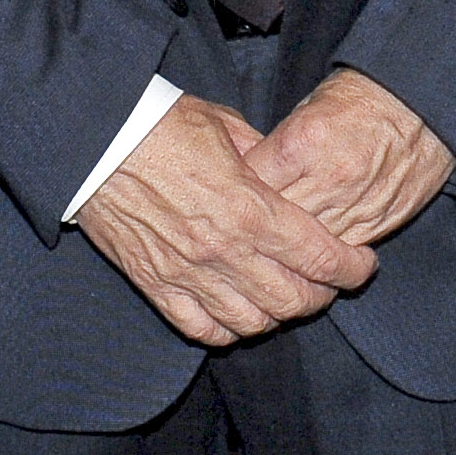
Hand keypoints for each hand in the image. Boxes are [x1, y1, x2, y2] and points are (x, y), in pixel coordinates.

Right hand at [73, 94, 372, 345]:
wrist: (93, 142)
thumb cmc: (160, 124)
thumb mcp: (227, 126)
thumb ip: (265, 157)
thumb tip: (288, 172)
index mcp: (249, 208)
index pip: (319, 256)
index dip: (351, 268)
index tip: (362, 265)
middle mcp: (224, 249)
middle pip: (293, 300)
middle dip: (321, 296)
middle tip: (327, 282)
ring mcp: (188, 273)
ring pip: (252, 323)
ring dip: (277, 315)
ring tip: (284, 298)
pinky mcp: (156, 285)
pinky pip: (202, 329)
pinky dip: (227, 330)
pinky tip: (238, 314)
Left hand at [253, 68, 455, 245]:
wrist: (422, 104)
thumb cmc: (360, 100)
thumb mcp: (307, 109)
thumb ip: (276, 148)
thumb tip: (246, 178)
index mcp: (302, 142)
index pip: (250, 182)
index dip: (233, 191)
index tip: (226, 195)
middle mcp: (327, 178)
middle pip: (272, 222)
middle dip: (254, 226)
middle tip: (242, 229)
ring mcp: (354, 205)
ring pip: (305, 248)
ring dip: (288, 249)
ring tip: (272, 249)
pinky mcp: (378, 223)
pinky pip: (339, 252)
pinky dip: (323, 254)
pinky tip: (310, 252)